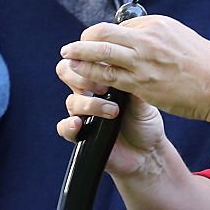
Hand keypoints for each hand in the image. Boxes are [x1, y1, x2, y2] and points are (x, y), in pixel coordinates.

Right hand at [56, 47, 170, 178]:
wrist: (147, 152)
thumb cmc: (145, 120)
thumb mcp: (145, 96)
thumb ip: (134, 80)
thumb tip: (130, 61)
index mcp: (101, 77)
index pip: (85, 57)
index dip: (90, 56)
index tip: (109, 63)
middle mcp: (88, 92)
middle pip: (67, 70)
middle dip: (82, 75)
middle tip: (104, 87)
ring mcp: (82, 113)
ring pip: (71, 100)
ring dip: (90, 103)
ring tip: (113, 111)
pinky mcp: (79, 135)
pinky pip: (63, 127)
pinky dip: (69, 125)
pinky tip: (79, 124)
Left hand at [57, 15, 209, 122]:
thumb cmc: (203, 64)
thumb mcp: (178, 38)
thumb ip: (153, 37)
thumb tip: (132, 37)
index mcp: (156, 24)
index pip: (118, 26)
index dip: (101, 35)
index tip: (92, 42)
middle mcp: (147, 39)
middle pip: (102, 34)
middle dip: (83, 41)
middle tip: (69, 48)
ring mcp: (143, 61)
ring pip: (101, 54)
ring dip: (79, 55)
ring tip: (67, 57)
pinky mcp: (141, 83)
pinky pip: (108, 77)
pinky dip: (90, 75)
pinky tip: (80, 76)